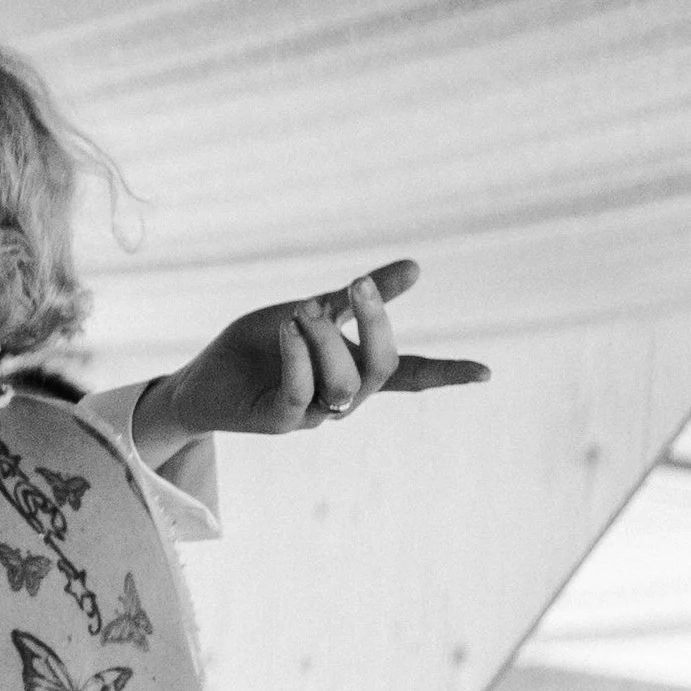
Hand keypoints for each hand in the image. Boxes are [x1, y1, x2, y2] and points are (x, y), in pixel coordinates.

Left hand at [142, 260, 489, 452]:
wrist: (201, 378)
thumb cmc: (257, 346)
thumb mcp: (310, 310)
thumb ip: (356, 298)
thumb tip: (416, 268)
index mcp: (356, 371)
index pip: (410, 375)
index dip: (447, 373)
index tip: (488, 373)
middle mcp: (342, 397)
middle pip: (381, 368)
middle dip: (375, 325)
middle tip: (355, 286)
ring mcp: (312, 414)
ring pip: (342, 382)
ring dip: (325, 339)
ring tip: (302, 310)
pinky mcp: (278, 421)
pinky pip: (299, 392)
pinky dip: (297, 356)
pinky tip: (287, 329)